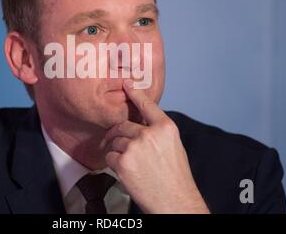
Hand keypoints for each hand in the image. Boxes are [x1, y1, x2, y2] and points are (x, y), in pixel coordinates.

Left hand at [104, 79, 209, 213]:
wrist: (175, 202)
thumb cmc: (176, 178)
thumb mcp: (173, 147)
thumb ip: (157, 132)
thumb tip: (141, 125)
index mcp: (166, 128)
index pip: (147, 105)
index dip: (135, 93)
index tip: (127, 84)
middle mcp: (150, 134)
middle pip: (123, 125)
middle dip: (117, 133)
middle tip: (113, 140)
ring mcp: (135, 147)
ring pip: (115, 141)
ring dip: (117, 151)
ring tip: (129, 164)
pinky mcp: (123, 162)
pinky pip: (110, 157)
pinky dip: (113, 164)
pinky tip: (125, 171)